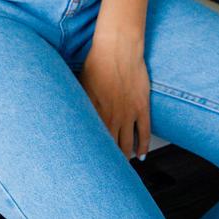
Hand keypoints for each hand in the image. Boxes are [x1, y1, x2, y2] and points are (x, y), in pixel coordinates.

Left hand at [78, 28, 151, 159]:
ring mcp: (128, 113)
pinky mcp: (142, 107)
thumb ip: (80, 102)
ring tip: (123, 165)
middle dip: (109, 160)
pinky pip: (144, 132)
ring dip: (125, 156)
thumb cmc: (97, 62)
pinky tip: (141, 155)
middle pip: (111, 146)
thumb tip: (73, 114)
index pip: (94, 140)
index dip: (92, 153)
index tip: (89, 162)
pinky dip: (143, 146)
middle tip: (106, 169)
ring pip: (128, 143)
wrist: (117, 48)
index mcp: (94, 111)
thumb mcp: (81, 83)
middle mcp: (112, 116)